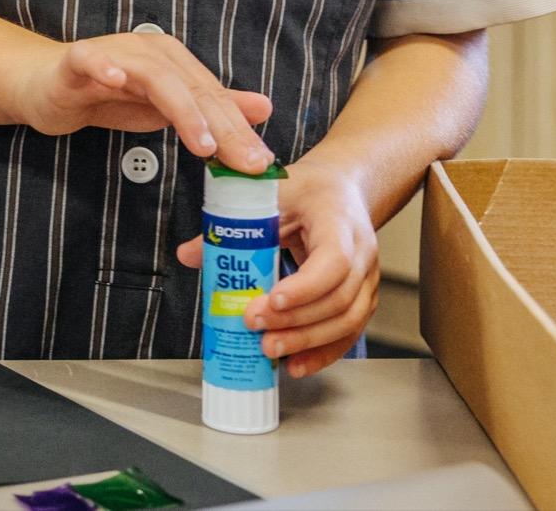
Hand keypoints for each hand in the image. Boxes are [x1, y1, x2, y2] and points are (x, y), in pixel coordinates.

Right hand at [10, 32, 273, 171]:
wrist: (47, 85)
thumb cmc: (109, 95)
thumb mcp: (166, 107)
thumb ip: (211, 109)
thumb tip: (264, 108)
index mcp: (174, 61)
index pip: (213, 97)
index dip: (239, 130)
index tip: (262, 164)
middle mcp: (149, 51)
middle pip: (192, 88)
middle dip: (222, 126)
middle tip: (245, 162)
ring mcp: (113, 53)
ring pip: (154, 76)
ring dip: (181, 108)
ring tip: (202, 143)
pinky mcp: (77, 59)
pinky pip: (90, 59)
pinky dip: (104, 66)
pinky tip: (117, 81)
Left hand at [173, 158, 378, 377]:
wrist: (342, 191)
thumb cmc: (307, 191)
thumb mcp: (269, 195)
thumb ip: (232, 224)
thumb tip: (188, 255)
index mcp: (340, 223)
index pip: (333, 261)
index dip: (305, 287)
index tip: (271, 300)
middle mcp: (362, 254)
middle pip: (339, 298)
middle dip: (297, 321)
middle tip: (257, 329)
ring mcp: (367, 280)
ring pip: (347, 321)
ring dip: (308, 342)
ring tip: (270, 350)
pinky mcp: (363, 299)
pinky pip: (348, 332)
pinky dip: (323, 353)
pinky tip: (296, 365)